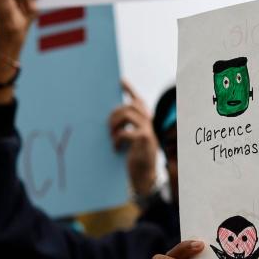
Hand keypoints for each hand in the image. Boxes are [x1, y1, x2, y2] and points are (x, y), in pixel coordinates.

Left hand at [109, 80, 158, 196]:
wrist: (145, 177)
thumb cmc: (137, 159)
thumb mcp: (133, 141)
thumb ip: (129, 128)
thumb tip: (112, 117)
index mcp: (147, 122)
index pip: (138, 101)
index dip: (130, 90)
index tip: (120, 81)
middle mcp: (149, 123)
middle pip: (130, 106)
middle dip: (115, 113)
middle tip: (108, 126)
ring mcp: (148, 130)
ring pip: (127, 114)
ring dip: (114, 124)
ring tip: (111, 136)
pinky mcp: (143, 139)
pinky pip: (125, 132)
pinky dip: (117, 139)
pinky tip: (115, 148)